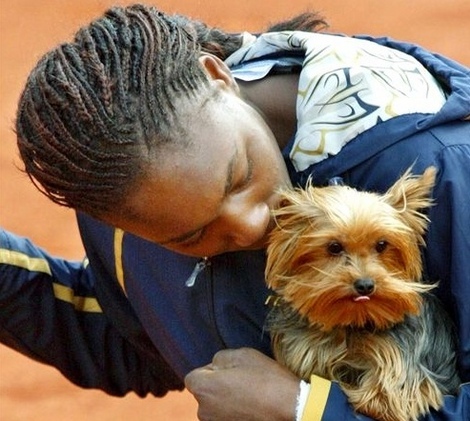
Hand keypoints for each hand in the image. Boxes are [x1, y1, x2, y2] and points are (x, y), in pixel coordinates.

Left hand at [185, 348, 299, 420]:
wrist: (289, 407)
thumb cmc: (265, 378)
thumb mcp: (241, 354)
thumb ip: (219, 358)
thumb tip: (214, 366)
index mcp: (203, 388)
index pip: (193, 377)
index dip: (210, 371)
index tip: (229, 371)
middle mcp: (203, 411)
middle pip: (204, 393)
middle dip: (217, 387)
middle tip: (241, 382)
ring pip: (215, 408)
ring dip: (226, 402)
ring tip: (249, 397)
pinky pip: (226, 418)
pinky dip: (234, 414)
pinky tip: (252, 408)